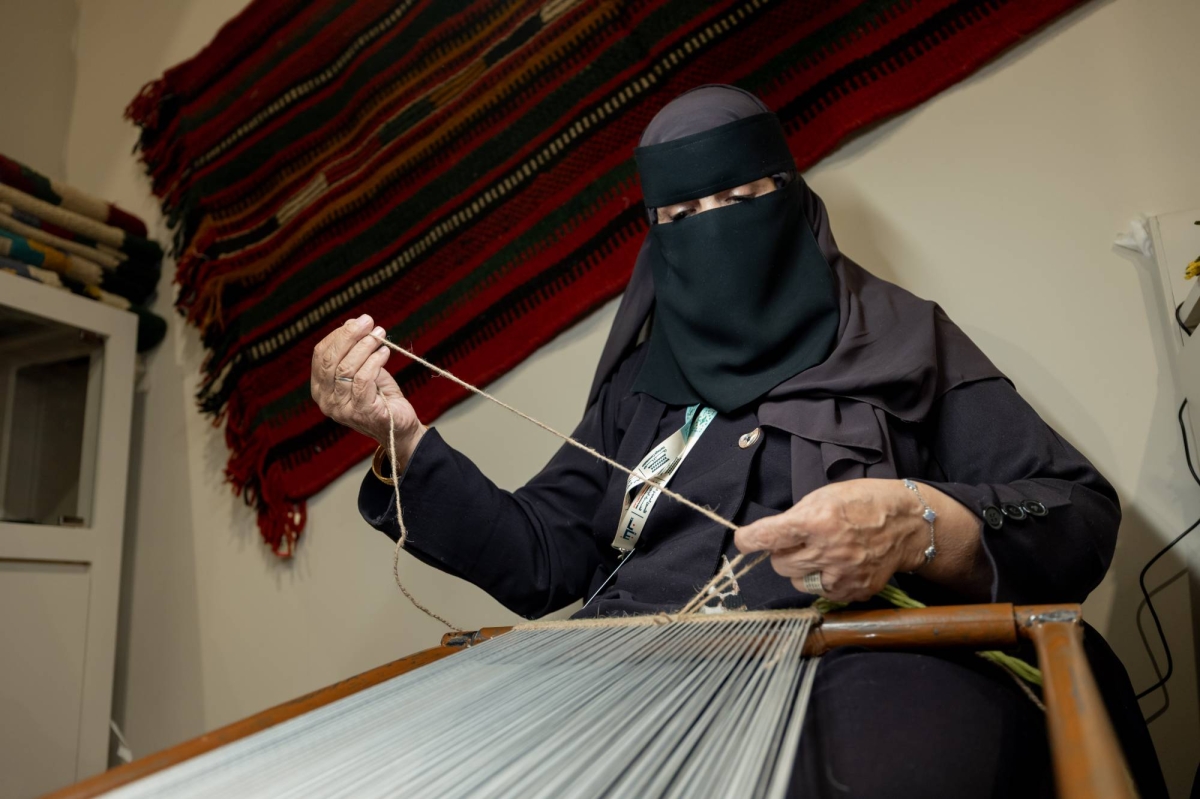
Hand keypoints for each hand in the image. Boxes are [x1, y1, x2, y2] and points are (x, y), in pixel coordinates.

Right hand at [310, 314, 424, 464]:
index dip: (339, 335)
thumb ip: (355, 350)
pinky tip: (384, 353)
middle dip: (349, 336)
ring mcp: (341, 408)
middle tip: (369, 322)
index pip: (321, 355)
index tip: (359, 321)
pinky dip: (374, 362)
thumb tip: (353, 322)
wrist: (399, 426)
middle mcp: (326, 400)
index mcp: (320, 388)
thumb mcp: (364, 369)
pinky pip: (363, 379)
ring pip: (347, 368)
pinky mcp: (361, 412)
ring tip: (380, 336)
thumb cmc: (380, 396)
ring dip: (366, 347)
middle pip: (330, 360)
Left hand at [733, 479, 927, 602]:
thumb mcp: (826, 495)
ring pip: (796, 582)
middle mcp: (828, 551)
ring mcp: (842, 575)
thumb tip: (769, 535)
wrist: (909, 524)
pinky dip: (822, 580)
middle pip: (778, 564)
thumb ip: (796, 516)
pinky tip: (837, 564)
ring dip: (799, 569)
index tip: (743, 541)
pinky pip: (820, 592)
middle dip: (781, 552)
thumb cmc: (865, 502)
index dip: (749, 539)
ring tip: (820, 552)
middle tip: (798, 541)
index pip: (767, 537)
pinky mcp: (853, 591)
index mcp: (817, 521)